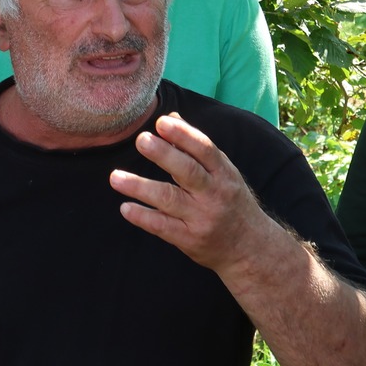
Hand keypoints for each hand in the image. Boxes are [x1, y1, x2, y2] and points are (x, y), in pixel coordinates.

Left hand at [109, 112, 278, 274]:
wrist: (250, 248)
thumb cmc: (231, 201)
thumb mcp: (222, 173)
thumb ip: (195, 147)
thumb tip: (171, 117)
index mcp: (224, 173)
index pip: (205, 150)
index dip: (184, 135)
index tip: (162, 122)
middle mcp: (214, 194)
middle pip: (188, 172)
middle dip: (164, 155)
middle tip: (141, 140)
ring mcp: (202, 218)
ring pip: (170, 199)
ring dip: (141, 187)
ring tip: (116, 177)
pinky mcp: (190, 239)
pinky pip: (163, 227)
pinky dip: (143, 217)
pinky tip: (125, 208)